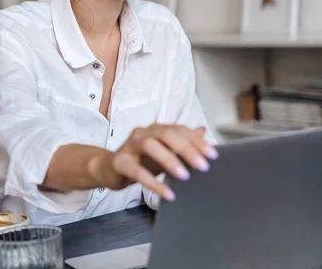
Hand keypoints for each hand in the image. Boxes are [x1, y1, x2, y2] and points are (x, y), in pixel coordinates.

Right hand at [88, 124, 217, 201]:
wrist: (108, 168)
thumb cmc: (138, 160)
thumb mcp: (163, 151)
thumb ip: (181, 142)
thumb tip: (203, 131)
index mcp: (155, 130)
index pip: (179, 129)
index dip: (196, 140)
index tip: (213, 155)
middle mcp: (143, 133)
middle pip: (166, 134)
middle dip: (186, 148)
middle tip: (203, 166)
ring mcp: (129, 145)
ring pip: (150, 145)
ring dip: (169, 160)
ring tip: (185, 176)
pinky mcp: (119, 161)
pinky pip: (136, 170)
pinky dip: (152, 182)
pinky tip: (166, 193)